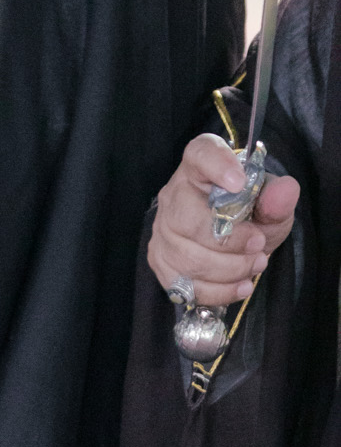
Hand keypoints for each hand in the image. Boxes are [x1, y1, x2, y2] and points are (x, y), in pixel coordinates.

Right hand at [148, 132, 299, 306]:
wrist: (233, 241)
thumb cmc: (248, 216)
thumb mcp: (269, 206)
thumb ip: (277, 200)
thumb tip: (286, 190)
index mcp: (199, 168)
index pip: (200, 155)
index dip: (217, 166)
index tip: (238, 182)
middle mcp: (173, 194)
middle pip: (188, 219)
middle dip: (230, 241)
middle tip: (259, 245)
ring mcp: (162, 229)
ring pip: (187, 257)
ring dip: (230, 269)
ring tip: (255, 264)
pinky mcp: (160, 260)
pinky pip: (185, 284)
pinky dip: (219, 291)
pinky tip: (241, 285)